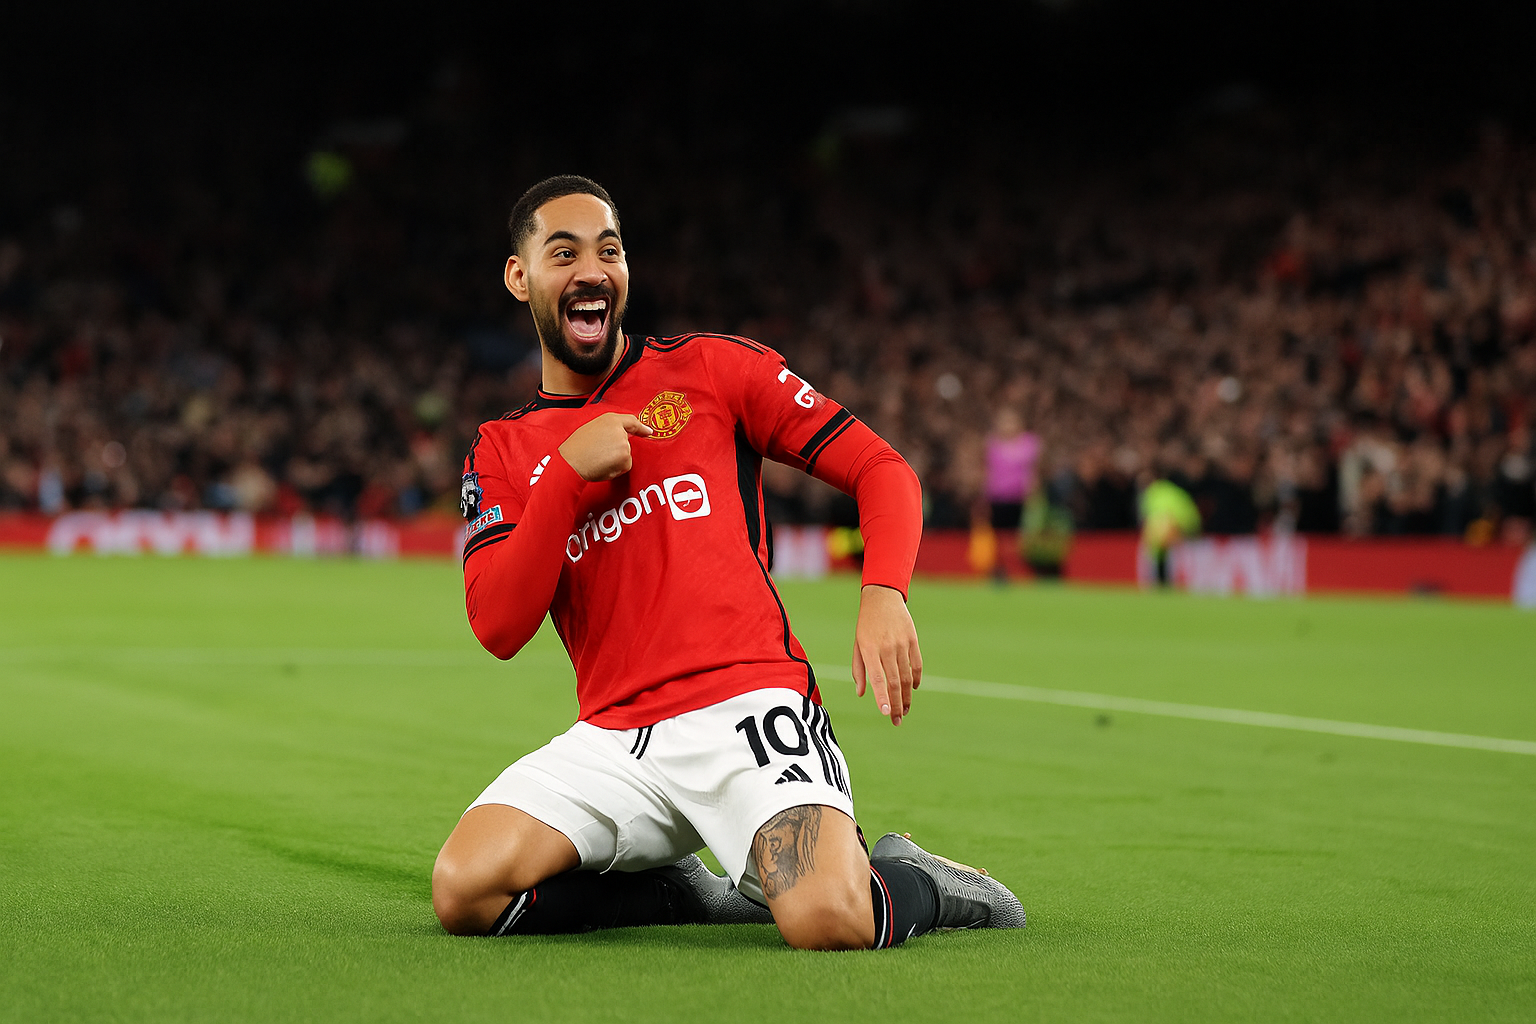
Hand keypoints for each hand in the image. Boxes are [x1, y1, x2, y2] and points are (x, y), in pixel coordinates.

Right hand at [558, 413, 652, 481]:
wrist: (571, 463)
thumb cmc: (575, 449)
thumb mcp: (590, 428)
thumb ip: (607, 429)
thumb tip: (617, 435)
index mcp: (609, 419)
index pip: (630, 421)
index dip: (641, 427)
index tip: (648, 431)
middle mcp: (619, 429)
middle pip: (626, 443)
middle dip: (616, 451)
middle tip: (599, 453)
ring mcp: (624, 443)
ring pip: (625, 456)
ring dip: (615, 461)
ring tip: (598, 459)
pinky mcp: (625, 457)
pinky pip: (625, 466)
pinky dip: (616, 469)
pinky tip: (603, 466)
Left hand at [852, 584, 922, 725]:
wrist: (882, 598)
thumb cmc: (866, 625)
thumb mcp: (857, 645)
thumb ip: (859, 670)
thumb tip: (861, 694)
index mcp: (869, 649)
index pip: (877, 678)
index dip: (882, 697)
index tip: (885, 713)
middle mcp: (886, 647)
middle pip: (895, 682)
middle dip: (896, 704)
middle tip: (896, 720)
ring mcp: (901, 643)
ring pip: (907, 677)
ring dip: (906, 697)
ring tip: (904, 710)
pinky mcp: (912, 640)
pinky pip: (916, 665)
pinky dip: (915, 680)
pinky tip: (912, 690)